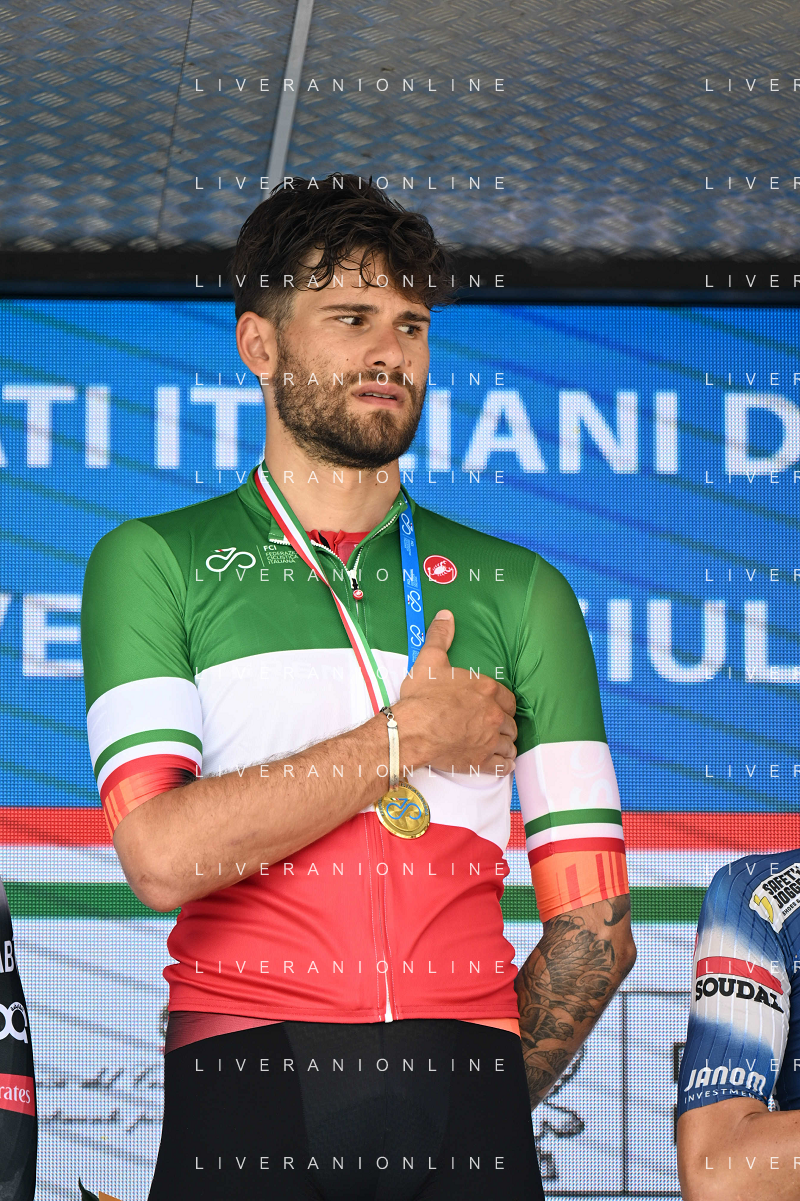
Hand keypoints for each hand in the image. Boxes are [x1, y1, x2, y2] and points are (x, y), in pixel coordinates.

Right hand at [395, 610, 517, 775]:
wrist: (411, 730)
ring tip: (496, 744)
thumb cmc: (421, 697)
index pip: (508, 699)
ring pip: (509, 743)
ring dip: (504, 743)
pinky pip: (503, 764)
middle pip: (510, 722)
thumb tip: (446, 615)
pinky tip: (500, 761)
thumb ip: (440, 637)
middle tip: (492, 726)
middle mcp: (494, 714)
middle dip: (503, 724)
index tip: (494, 707)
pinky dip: (503, 763)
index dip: (502, 704)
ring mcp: (490, 739)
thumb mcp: (430, 660)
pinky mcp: (482, 760)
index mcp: (487, 689)